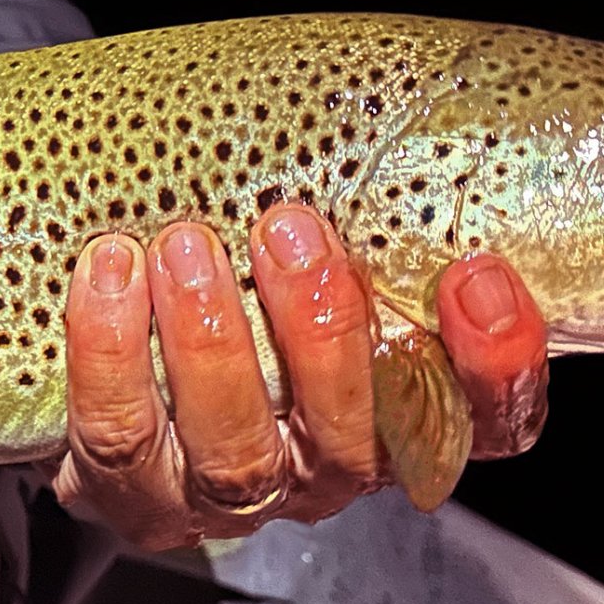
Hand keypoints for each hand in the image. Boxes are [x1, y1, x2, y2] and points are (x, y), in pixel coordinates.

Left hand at [50, 204, 548, 550]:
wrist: (126, 373)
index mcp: (400, 413)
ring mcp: (232, 496)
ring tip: (185, 246)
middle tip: (288, 228)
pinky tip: (107, 271)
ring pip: (234, 452)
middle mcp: (326, 468)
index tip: (475, 273)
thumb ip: (365, 213)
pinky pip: (119, 439)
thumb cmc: (248, 282)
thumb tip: (387, 105)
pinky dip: (110, 351)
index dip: (496, 363)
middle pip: (351, 437)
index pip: (486, 421)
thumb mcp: (320, 247)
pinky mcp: (136, 499)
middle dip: (320, 331)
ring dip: (210, 345)